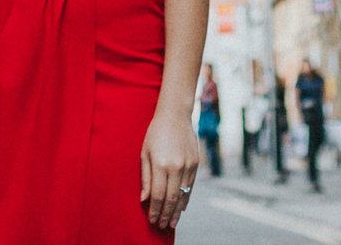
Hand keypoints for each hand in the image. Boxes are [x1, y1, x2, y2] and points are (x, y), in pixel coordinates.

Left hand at [138, 104, 199, 230]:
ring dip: (176, 211)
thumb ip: (145, 177)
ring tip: (171, 223)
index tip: (152, 220)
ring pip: (183, 194)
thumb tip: (144, 199)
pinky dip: (185, 198)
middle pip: (171, 198)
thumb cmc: (155, 133)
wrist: (175, 115)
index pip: (158, 194)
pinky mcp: (196, 164)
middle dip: (165, 214)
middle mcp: (176, 167)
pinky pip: (190, 186)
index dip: (155, 210)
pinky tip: (181, 208)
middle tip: (161, 226)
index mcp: (160, 164)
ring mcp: (188, 166)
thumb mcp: (144, 153)